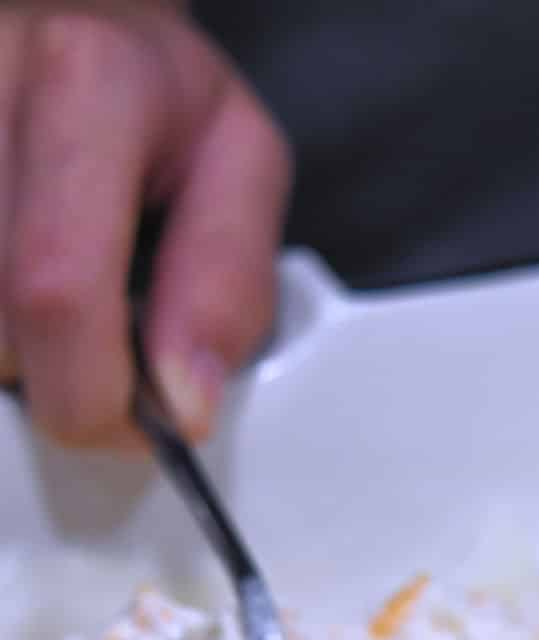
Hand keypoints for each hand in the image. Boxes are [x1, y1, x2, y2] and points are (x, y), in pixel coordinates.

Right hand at [0, 2, 291, 444]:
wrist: (66, 14)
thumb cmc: (155, 96)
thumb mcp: (238, 164)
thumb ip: (228, 284)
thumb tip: (185, 404)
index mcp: (87, 80)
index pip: (57, 288)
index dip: (94, 394)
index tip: (141, 422)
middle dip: (56, 384)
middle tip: (102, 365)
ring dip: (11, 358)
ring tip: (52, 309)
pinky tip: (14, 301)